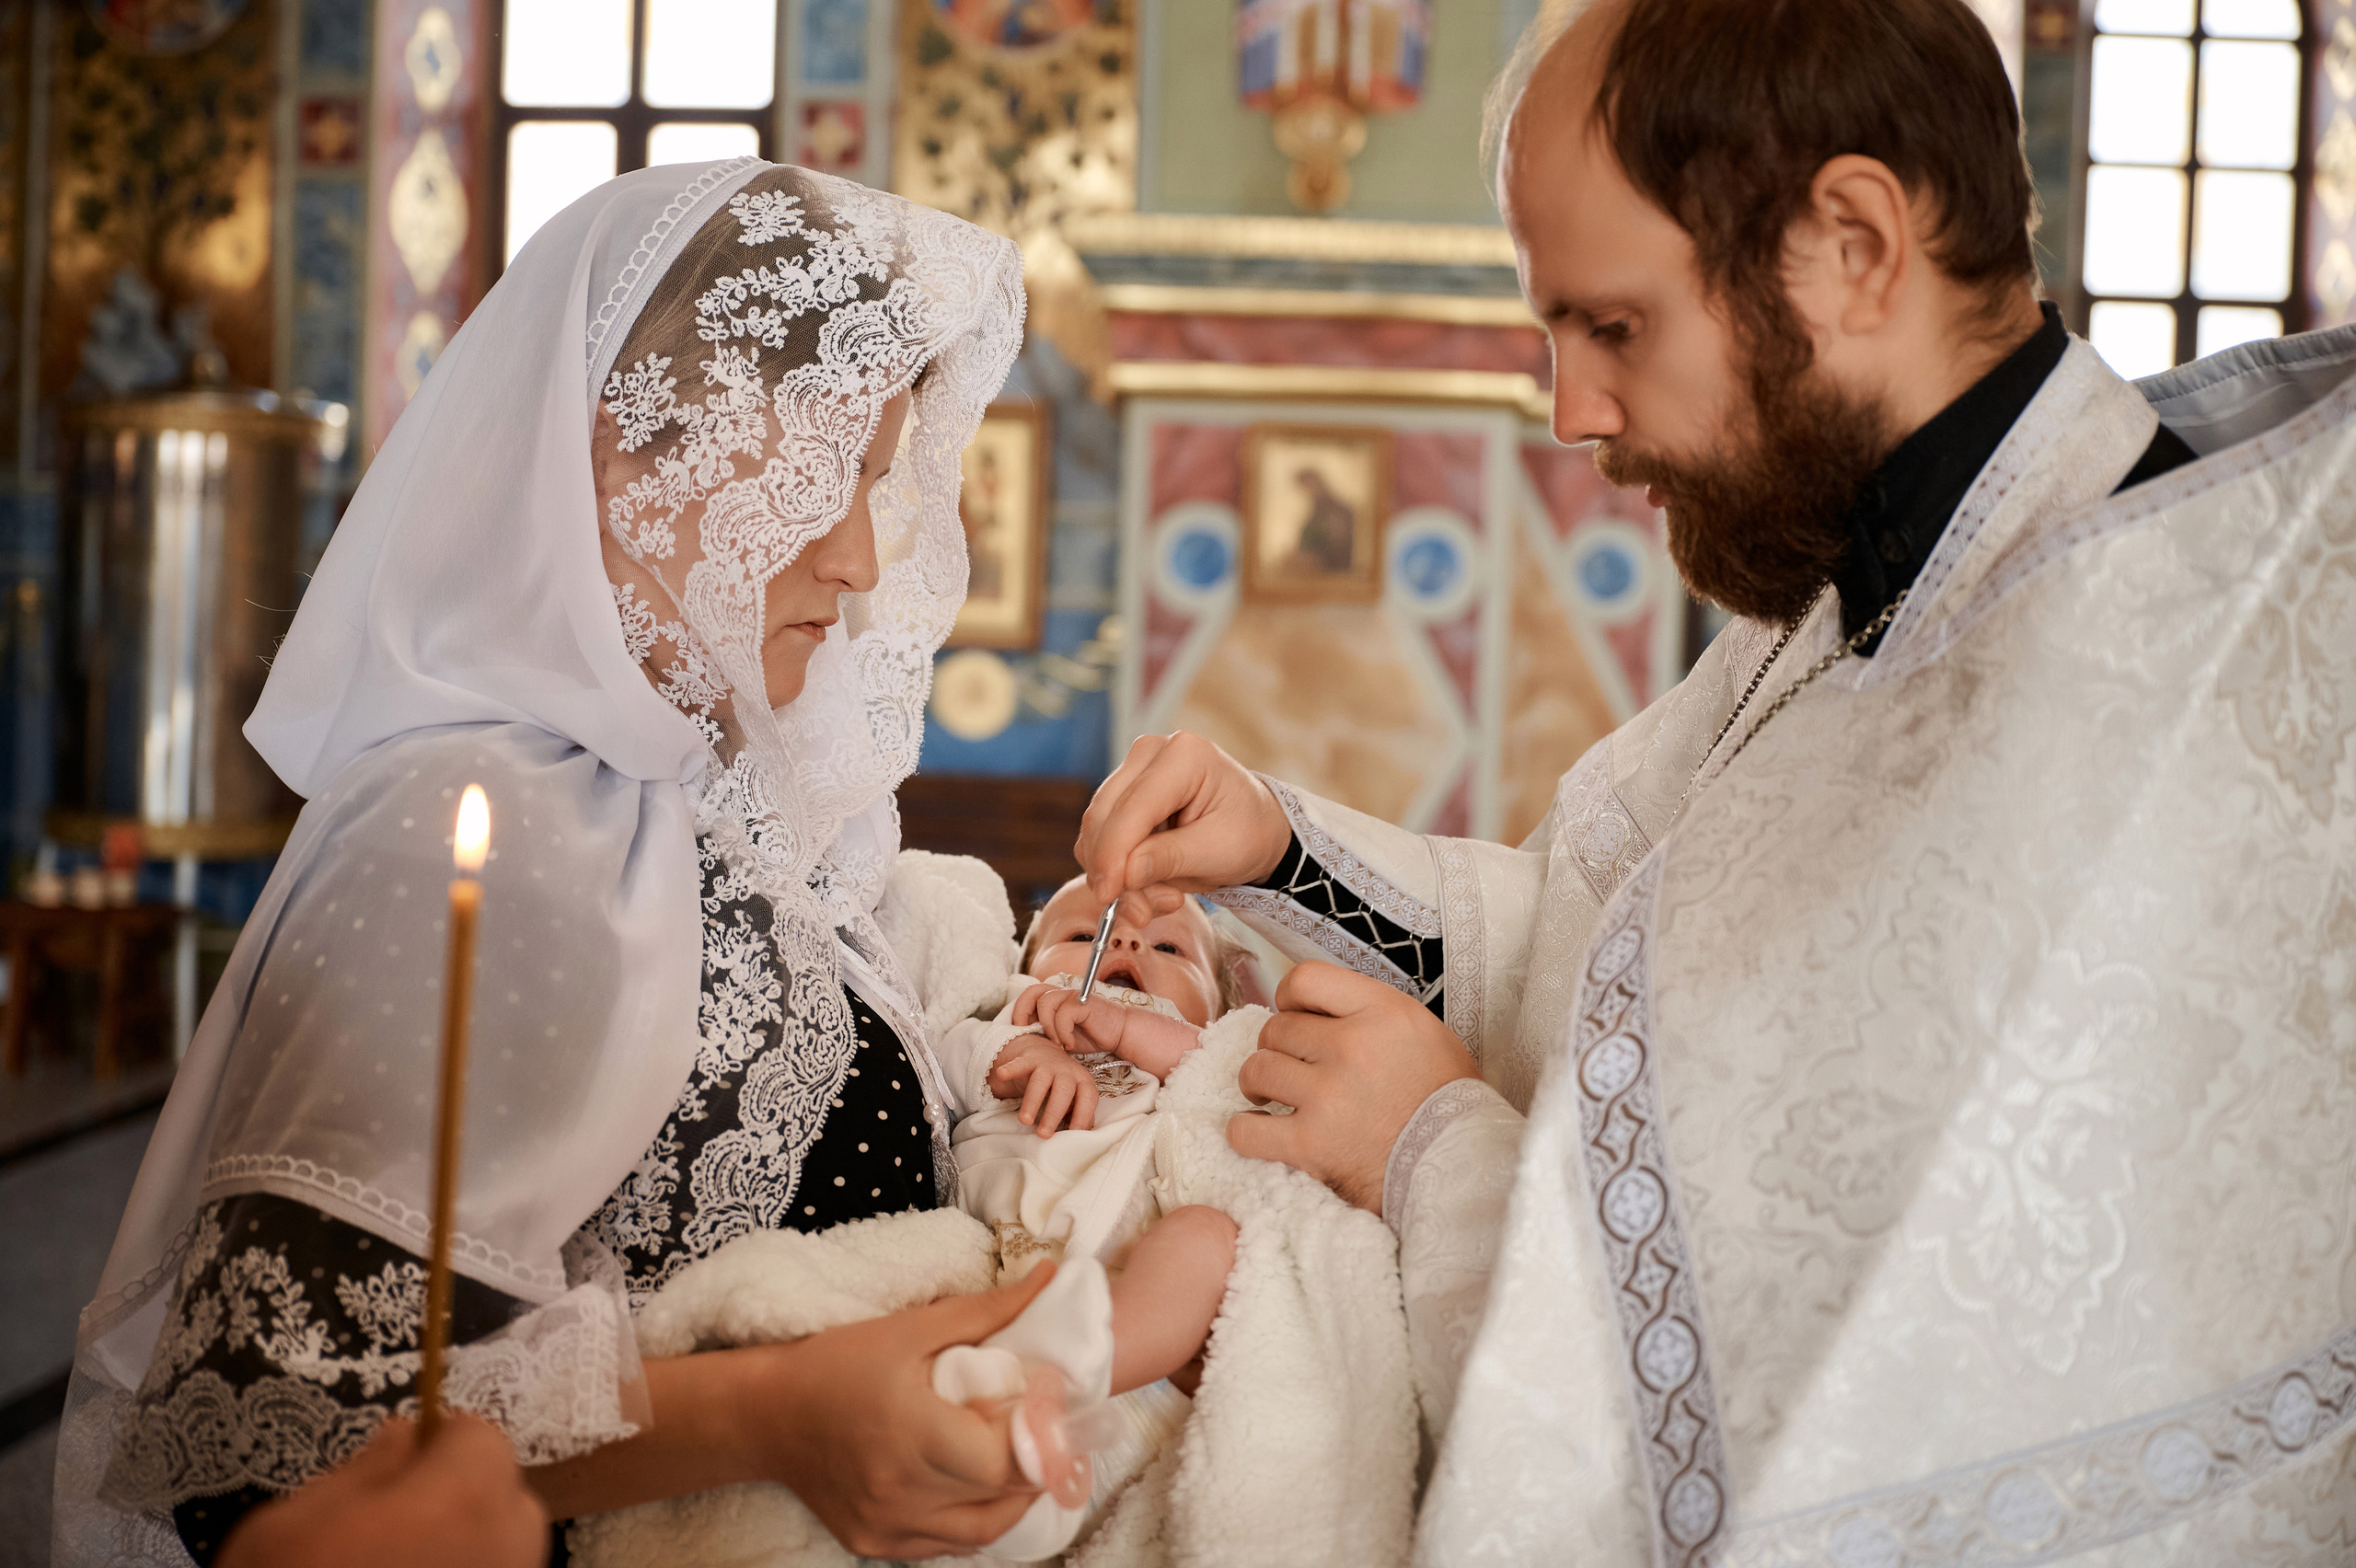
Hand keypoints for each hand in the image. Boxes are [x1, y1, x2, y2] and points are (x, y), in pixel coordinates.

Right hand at [219, 1413, 547, 1567]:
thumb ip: (361, 1471)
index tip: (404, 1458)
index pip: (484, 1439)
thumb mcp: (288, 1525)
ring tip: (396, 1562)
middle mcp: (506, 1548)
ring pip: (505, 1549)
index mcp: (462, 1499)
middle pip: (505, 1495)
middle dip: (460, 1495)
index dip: (443, 1442)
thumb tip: (404, 1436)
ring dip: (465, 1544)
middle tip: (393, 1518)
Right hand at [763, 1267, 1056, 1557]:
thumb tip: (1048, 1276)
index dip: (1042, 1438)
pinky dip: (973, 1521)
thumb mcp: (910, 1328)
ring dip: (1011, 1501)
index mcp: (913, 1435)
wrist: (766, 1414)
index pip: (1006, 1460)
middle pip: (1001, 1497)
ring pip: (982, 1533)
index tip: (1051, 1409)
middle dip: (1035, 1465)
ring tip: (1017, 1462)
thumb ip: (985, 1311)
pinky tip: (973, 1487)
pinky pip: (946, 1546)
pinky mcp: (874, 1544)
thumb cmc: (836, 1363)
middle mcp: (902, 1492)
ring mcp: (888, 1527)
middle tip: (1045, 1431)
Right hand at [987, 1032, 1099, 1135]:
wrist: (1046, 1054)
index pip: (1088, 1098)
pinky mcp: (1028, 1060)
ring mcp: (1047, 1064)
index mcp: (1083, 1081)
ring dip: (1032, 1102)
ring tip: (1024, 1120)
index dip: (1083, 1115)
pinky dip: (1011, 1069)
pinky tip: (1002, 1074)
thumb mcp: (1075, 1097)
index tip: (1074, 1133)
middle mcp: (1067, 1071)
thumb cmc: (1063, 1085)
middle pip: (1063, 1091)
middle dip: (1054, 1113)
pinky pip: (1019, 1064)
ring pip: (1041, 1081)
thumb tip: (1079, 1136)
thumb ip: (1079, 1113)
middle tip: (1044, 1134)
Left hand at [1015, 983, 1203, 1080]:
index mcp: (1056, 998)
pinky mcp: (1084, 1004)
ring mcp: (1074, 996)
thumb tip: (1022, 1036)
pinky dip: (1063, 1033)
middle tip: (1029, 1032)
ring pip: (1046, 1004)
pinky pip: (1063, 1015)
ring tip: (1059, 1044)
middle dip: (1024, 1012)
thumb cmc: (1092, 1035)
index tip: (1021, 1031)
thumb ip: (1045, 1031)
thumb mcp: (1062, 1035)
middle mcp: (1063, 993)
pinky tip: (1071, 1045)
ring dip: (1048, 1028)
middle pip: (1032, 991)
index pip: (1029, 994)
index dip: (1019, 1010)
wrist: (1120, 1034)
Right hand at [1074, 733, 1291, 919]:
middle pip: (1103, 816)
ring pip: (1096, 829)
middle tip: (1140, 912)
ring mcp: (1133, 769)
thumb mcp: (1220, 853)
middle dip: (1113, 870)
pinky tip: (1151, 884)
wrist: (1256, 827)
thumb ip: (1171, 860)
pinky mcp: (1122, 792)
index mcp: (1185, 756)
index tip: (1108, 897)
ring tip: (1162, 898)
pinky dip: (1117, 868)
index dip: (1113, 855)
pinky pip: (1101, 836)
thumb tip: (1125, 874)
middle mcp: (1151, 752)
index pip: (1131, 809)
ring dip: (1117, 874)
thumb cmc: (1247, 833)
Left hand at [1228, 962, 1478, 1212]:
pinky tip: (1262, 1130)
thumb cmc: (1444, 1102)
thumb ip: (1369, 1012)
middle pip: (1276, 1028)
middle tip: (1295, 1070)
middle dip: (1279, 1049)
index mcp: (1382, 1012)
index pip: (1304, 978)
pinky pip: (1244, 1129)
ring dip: (1258, 1084)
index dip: (1289, 998)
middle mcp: (1351, 1046)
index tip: (1294, 1016)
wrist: (1460, 1168)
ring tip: (1272, 1098)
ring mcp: (1327, 1096)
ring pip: (1255, 1070)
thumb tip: (1315, 1007)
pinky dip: (1245, 1130)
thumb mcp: (1422, 1032)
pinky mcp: (1310, 1145)